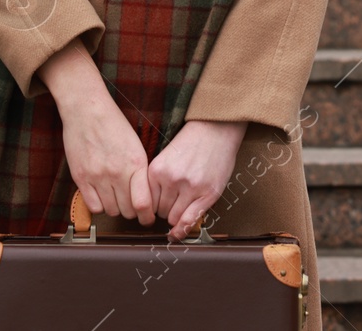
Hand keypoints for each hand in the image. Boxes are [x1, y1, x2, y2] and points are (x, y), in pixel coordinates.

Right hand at [39, 39, 154, 224]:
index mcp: (136, 163)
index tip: (147, 217)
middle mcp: (117, 172)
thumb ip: (140, 171)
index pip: (144, 203)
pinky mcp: (80, 177)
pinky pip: (93, 206)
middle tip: (130, 204)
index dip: (147, 216)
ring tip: (115, 197)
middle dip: (132, 211)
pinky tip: (101, 195)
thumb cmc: (113, 124)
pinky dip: (99, 205)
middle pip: (128, 210)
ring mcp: (97, 176)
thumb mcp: (136, 145)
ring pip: (111, 210)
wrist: (86, 109)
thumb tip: (146, 196)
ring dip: (115, 207)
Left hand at [146, 119, 248, 241]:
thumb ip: (156, 180)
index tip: (158, 204)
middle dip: (165, 210)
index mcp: (156, 170)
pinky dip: (183, 229)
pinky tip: (179, 232)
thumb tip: (149, 208)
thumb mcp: (165, 157)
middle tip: (173, 202)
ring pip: (174, 217)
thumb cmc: (190, 142)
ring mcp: (190, 188)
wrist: (215, 129)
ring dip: (176, 216)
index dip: (152, 205)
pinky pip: (190, 220)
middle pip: (160, 211)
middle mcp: (171, 180)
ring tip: (182, 204)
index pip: (146, 202)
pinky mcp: (208, 194)